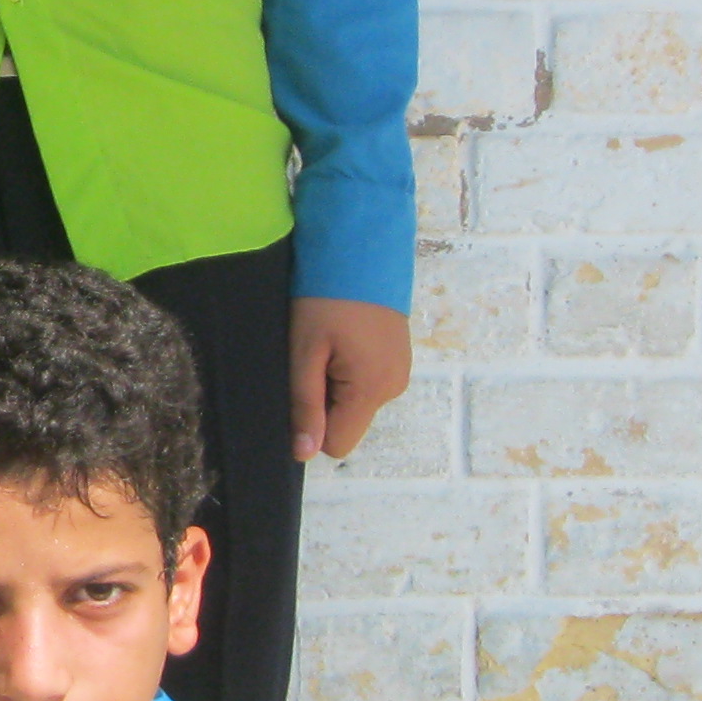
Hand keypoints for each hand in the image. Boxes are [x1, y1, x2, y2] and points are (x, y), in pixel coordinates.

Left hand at [287, 299, 410, 462]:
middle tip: (313, 356)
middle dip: (323, 399)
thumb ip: (305, 405)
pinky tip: (343, 337)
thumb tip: (304, 453)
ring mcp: (399, 372)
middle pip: (346, 422)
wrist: (360, 247)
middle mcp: (392, 388)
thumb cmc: (326, 297)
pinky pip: (366, 382)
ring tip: (328, 342)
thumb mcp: (305, 351)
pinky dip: (349, 369)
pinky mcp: (398, 357)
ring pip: (355, 402)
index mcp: (371, 391)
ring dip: (335, 383)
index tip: (302, 385)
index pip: (336, 444)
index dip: (311, 423)